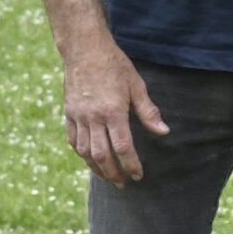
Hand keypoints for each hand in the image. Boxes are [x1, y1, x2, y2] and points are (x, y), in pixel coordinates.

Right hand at [62, 37, 165, 184]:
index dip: (131, 164)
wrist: (84, 50)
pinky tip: (90, 159)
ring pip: (84, 151)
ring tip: (108, 176)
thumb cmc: (115, 65)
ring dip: (96, 167)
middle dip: (113, 172)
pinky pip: (73, 140)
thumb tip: (164, 132)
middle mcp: (93, 117)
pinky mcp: (68, 113)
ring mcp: (78, 116)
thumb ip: (148, 112)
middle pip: (102, 154)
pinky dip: (81, 153)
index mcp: (113, 111)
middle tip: (123, 183)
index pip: (123, 147)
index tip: (139, 176)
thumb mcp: (137, 86)